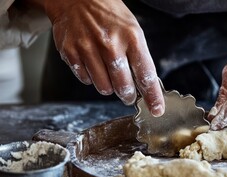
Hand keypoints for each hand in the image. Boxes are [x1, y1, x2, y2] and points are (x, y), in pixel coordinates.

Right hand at [44, 0, 163, 115]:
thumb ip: (139, 58)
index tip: (156, 109)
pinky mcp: (70, 53)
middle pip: (123, 87)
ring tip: (108, 73)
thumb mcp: (133, 31)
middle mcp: (110, 44)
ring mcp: (88, 48)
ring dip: (109, 87)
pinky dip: (91, 78)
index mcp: (131, 38)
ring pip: (104, 87)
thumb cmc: (110, 16)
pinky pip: (85, 80)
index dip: (152, 96)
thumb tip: (146, 87)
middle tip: (129, 95)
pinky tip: (92, 63)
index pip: (146, 75)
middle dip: (128, 95)